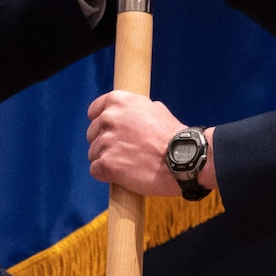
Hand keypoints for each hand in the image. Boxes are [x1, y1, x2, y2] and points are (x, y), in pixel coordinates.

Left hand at [86, 90, 214, 197]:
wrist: (182, 159)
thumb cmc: (172, 136)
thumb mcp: (155, 109)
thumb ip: (133, 110)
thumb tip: (125, 114)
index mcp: (118, 101)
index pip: (94, 111)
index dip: (101, 123)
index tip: (109, 132)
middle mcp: (108, 118)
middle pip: (92, 134)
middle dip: (105, 143)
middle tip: (125, 151)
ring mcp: (106, 141)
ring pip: (94, 153)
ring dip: (107, 160)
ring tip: (129, 164)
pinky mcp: (106, 164)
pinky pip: (95, 170)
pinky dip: (106, 175)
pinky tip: (123, 174)